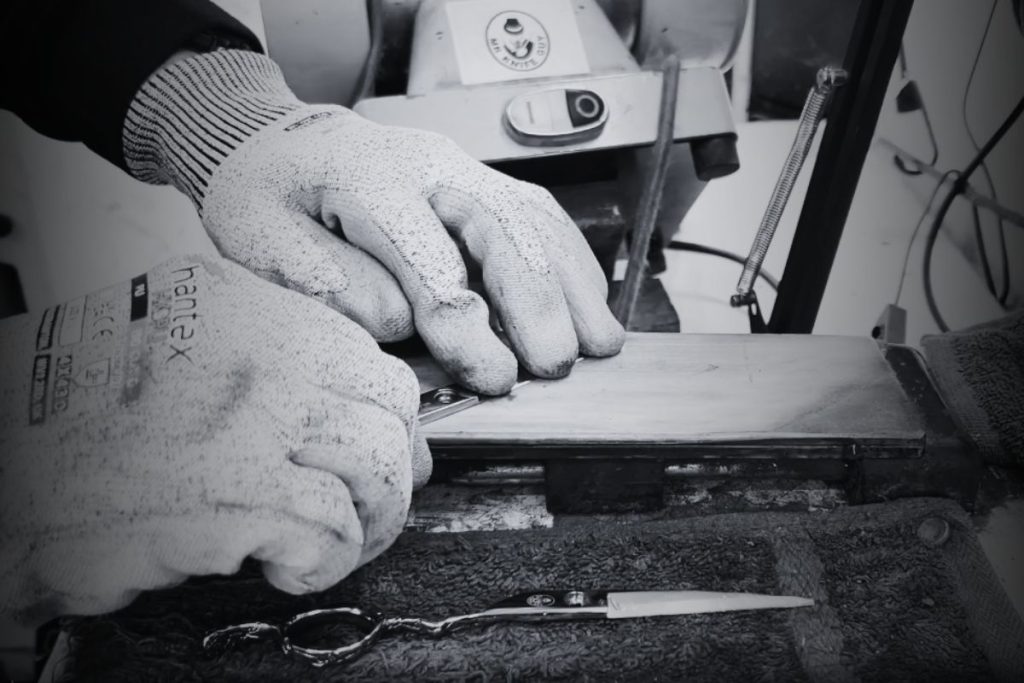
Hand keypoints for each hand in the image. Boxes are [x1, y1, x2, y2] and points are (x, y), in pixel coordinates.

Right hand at [0, 256, 427, 624]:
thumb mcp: (172, 357)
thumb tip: (353, 416)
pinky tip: (287, 567)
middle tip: (366, 505)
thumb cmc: (77, 428)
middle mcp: (254, 346)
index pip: (361, 349)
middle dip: (393, 464)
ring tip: (331, 540)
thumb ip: (259, 370)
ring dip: (372, 518)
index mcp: (236, 303)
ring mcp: (252, 414)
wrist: (4, 480)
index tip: (383, 450)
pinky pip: (335, 528)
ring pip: (379, 461)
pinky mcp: (240, 489)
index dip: (385, 413)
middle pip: (389, 401)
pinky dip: (325, 563)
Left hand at [124, 50, 624, 394]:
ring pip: (535, 219)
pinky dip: (573, 263)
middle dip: (535, 302)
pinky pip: (541, 216)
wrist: (282, 143)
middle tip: (555, 365)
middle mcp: (430, 167)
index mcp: (369, 182)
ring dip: (572, 284)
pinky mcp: (483, 184)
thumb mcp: (259, 241)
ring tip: (600, 345)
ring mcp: (464, 171)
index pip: (431, 261)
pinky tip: (592, 304)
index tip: (496, 381)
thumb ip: (326, 283)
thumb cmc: (269, 200)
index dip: (468, 328)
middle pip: (503, 229)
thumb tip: (402, 321)